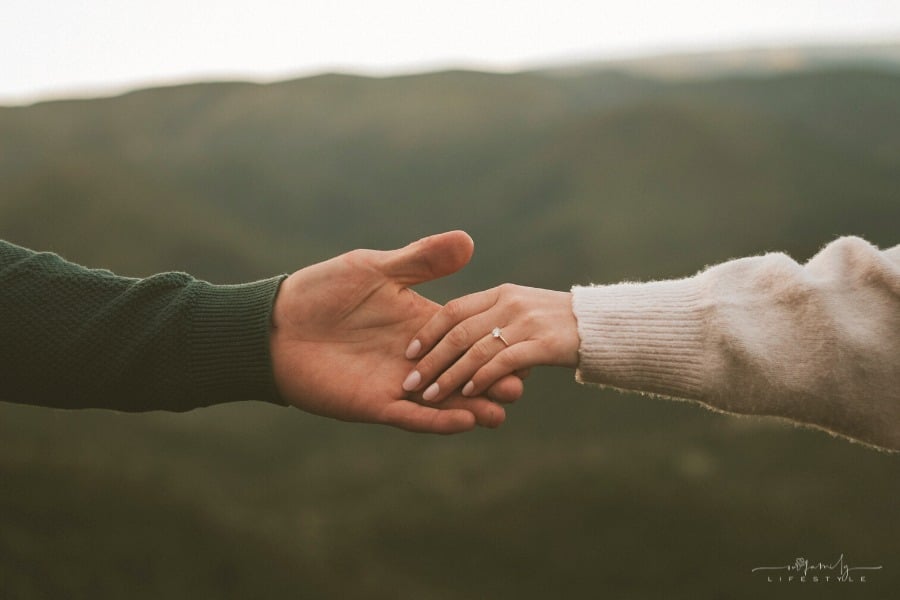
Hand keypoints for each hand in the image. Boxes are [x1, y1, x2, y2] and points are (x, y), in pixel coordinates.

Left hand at [269, 232, 522, 433]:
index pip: (464, 337)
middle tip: (520, 386)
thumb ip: (422, 261)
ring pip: (443, 402)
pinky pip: (412, 417)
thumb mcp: (375, 270)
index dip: (491, 343)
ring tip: (501, 412)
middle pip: (460, 374)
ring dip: (472, 407)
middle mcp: (413, 358)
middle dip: (490, 382)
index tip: (521, 347)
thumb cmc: (322, 292)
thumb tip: (469, 240)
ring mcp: (395, 384)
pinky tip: (464, 421)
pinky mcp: (374, 404)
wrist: (276, 324)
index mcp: (418, 324)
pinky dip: (438, 421)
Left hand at [402, 284, 579, 402]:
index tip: (409, 353)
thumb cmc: (561, 322)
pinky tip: (468, 394)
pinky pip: (504, 361)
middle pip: (459, 332)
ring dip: (450, 376)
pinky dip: (482, 378)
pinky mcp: (545, 344)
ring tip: (429, 396)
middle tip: (410, 382)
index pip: (454, 311)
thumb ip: (494, 319)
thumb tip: (460, 342)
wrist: (608, 324)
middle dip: (431, 360)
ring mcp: (527, 323)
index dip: (429, 332)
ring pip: (476, 350)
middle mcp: (510, 304)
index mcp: (501, 294)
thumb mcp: (524, 308)